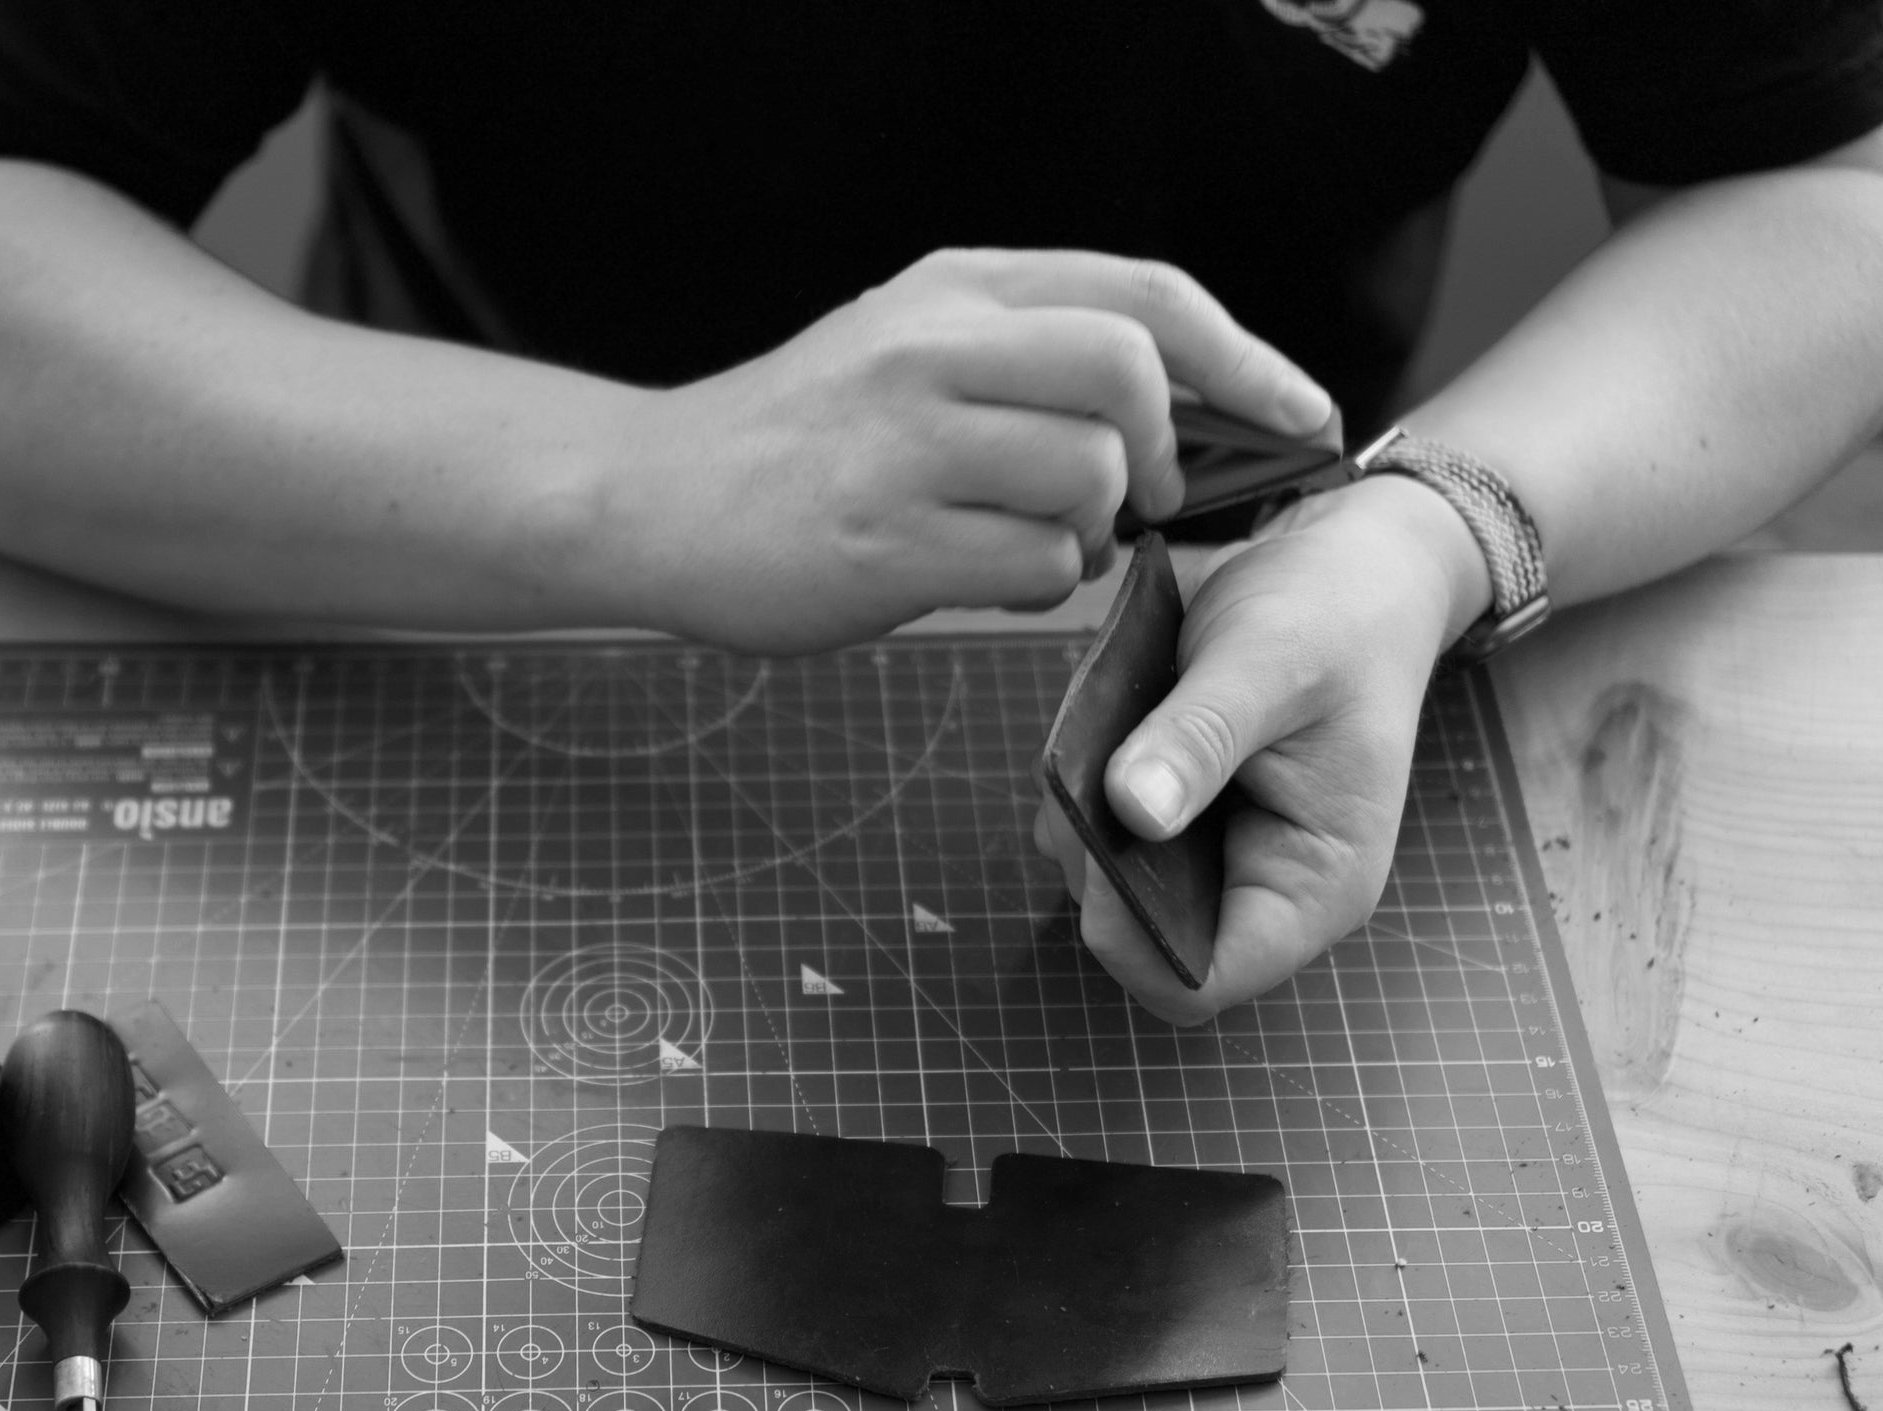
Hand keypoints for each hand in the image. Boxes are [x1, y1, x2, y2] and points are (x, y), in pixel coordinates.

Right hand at [606, 249, 1332, 654]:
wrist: (649, 498)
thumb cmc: (795, 438)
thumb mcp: (902, 347)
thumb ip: (1022, 358)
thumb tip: (1174, 412)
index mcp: (952, 289)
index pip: (1145, 295)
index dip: (1246, 356)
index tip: (1298, 411)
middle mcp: (933, 349)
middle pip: (1132, 372)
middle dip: (1169, 447)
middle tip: (1147, 496)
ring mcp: (906, 445)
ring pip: (1090, 479)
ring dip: (1093, 532)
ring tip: (1033, 542)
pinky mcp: (884, 542)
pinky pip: (1033, 567)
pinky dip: (1037, 584)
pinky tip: (979, 576)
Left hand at [1032, 475, 1492, 1022]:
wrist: (1345, 569)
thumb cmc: (1333, 617)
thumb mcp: (1268, 663)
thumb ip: (1200, 740)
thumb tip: (1132, 811)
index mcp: (1314, 884)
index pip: (1204, 981)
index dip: (1131, 942)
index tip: (1091, 853)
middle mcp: (1263, 887)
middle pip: (1143, 937)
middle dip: (1098, 868)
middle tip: (1083, 777)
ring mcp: (1216, 856)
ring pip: (1109, 884)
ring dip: (1082, 821)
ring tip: (1101, 733)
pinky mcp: (1177, 820)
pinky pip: (1101, 832)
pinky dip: (1081, 792)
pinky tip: (1101, 727)